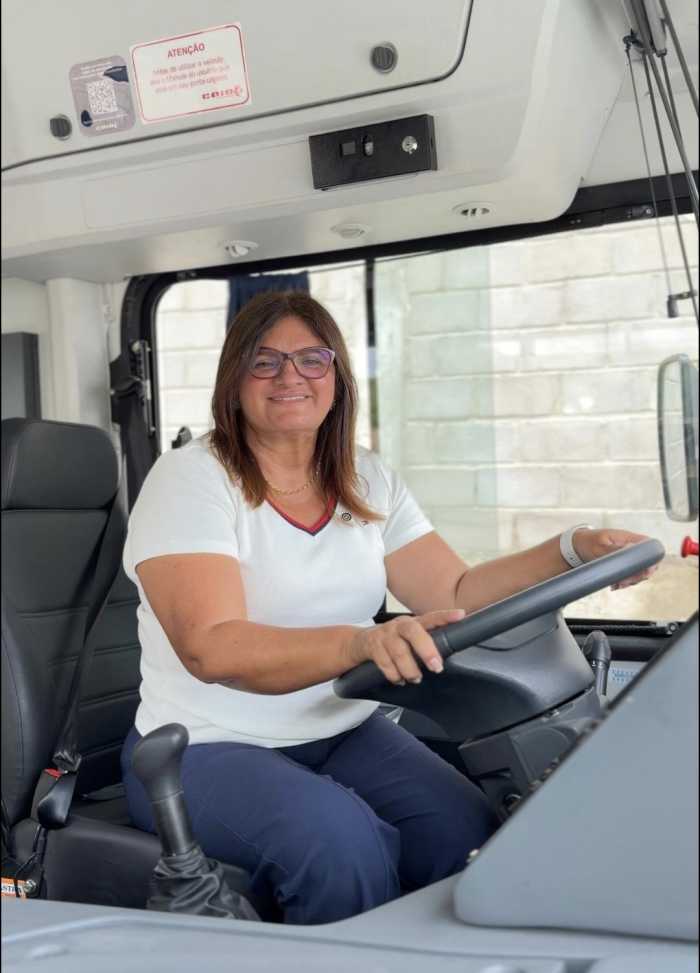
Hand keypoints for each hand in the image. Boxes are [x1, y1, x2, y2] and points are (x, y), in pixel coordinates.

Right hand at [346, 609, 465, 684]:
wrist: (359, 643)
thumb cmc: (392, 641)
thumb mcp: (409, 637)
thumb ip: (425, 641)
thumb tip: (449, 653)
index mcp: (412, 623)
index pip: (431, 617)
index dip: (445, 616)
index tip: (460, 615)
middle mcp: (398, 626)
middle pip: (413, 632)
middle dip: (426, 650)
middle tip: (436, 667)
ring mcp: (384, 635)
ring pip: (399, 652)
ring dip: (409, 669)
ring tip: (415, 678)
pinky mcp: (372, 647)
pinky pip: (385, 663)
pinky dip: (394, 675)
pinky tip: (399, 679)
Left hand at [571, 528, 660, 588]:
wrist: (576, 547)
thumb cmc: (587, 542)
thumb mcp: (599, 546)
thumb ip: (614, 550)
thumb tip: (629, 551)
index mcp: (628, 538)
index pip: (649, 546)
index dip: (652, 559)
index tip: (645, 572)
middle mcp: (630, 547)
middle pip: (647, 562)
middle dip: (639, 575)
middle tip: (624, 582)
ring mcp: (627, 556)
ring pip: (639, 571)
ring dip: (630, 581)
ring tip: (617, 585)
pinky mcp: (622, 565)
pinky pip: (629, 576)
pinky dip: (623, 582)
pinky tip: (614, 586)